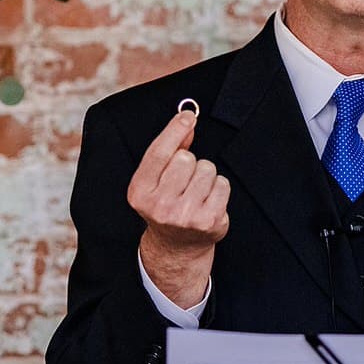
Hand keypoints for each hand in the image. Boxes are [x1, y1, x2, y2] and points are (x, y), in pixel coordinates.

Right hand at [128, 109, 229, 307]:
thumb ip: (169, 150)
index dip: (175, 130)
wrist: (177, 246)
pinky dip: (218, 188)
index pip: (159, 152)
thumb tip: (186, 123)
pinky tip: (208, 200)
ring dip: (205, 175)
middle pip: (186, 158)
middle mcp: (160, 206)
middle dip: (190, 162)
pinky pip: (222, 184)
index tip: (187, 117)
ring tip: (196, 191)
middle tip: (185, 179)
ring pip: (207, 169)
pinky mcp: (209, 221)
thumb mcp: (156, 180)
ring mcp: (185, 216)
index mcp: (140, 192)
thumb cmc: (166, 205)